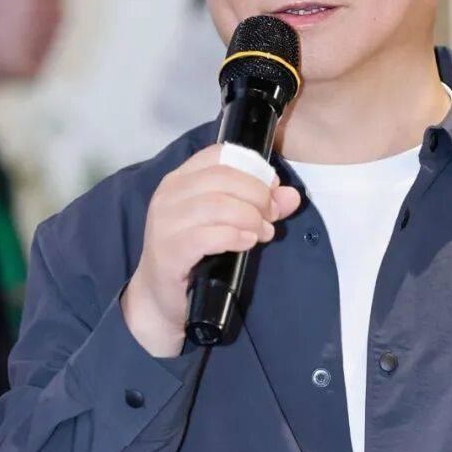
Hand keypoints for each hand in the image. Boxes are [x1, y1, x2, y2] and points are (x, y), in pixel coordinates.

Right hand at [121, 145, 300, 355]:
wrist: (159, 298)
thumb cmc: (193, 254)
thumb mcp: (226, 223)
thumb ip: (258, 206)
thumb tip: (291, 196)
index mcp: (180, 179)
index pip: (218, 154)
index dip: (253, 167)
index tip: (272, 188)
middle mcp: (168, 194)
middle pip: (223, 178)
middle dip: (257, 195)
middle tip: (272, 216)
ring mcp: (165, 222)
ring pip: (217, 204)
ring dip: (250, 218)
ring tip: (264, 233)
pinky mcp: (169, 251)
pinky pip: (208, 236)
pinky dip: (235, 236)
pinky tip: (247, 243)